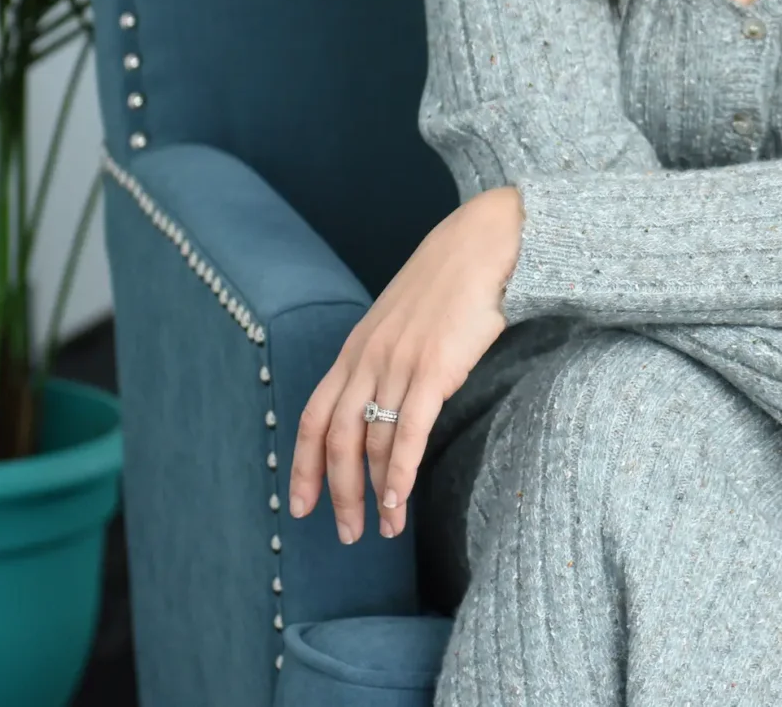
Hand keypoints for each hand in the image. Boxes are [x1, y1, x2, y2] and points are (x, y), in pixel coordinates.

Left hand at [286, 184, 521, 542]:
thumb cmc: (447, 285)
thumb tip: (381, 407)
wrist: (481, 245)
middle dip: (338, 494)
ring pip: (373, 444)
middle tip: (346, 535)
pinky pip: (408, 431)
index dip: (303, 467)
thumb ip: (383, 362)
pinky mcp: (433, 368)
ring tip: (387, 528)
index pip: (313, 419)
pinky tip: (399, 501)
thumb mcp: (399, 323)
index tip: (300, 507)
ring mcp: (397, 364)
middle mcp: (366, 360)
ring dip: (377, 494)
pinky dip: (401, 472)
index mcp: (354, 351)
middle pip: (337, 441)